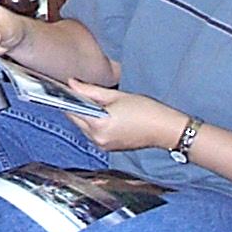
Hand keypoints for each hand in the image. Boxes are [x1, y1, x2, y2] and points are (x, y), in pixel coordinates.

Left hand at [65, 79, 185, 151]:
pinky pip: (92, 133)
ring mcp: (102, 145)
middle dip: (77, 106)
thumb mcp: (117, 95)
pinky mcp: (108, 148)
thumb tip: (71, 83)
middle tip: (85, 93)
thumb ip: (90, 90)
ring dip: (86, 115)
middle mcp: (97, 138)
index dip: (66, 98)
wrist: (166, 130)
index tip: (64, 89)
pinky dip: (93, 124)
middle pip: (75, 119)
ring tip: (100, 105)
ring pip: (83, 127)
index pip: (71, 110)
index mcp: (98, 124)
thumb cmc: (146, 110)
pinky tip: (104, 115)